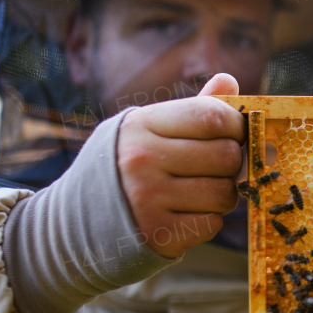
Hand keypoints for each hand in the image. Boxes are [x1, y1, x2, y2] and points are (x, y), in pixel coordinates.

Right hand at [116, 73, 245, 257]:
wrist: (78, 219)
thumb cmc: (127, 165)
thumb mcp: (149, 129)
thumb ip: (192, 109)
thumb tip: (229, 80)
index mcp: (142, 124)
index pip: (212, 116)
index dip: (235, 126)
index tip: (233, 135)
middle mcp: (142, 158)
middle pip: (226, 155)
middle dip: (230, 165)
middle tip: (213, 169)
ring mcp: (147, 198)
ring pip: (225, 193)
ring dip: (222, 196)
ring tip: (197, 193)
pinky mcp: (157, 233)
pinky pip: (212, 223)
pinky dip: (207, 221)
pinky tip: (183, 215)